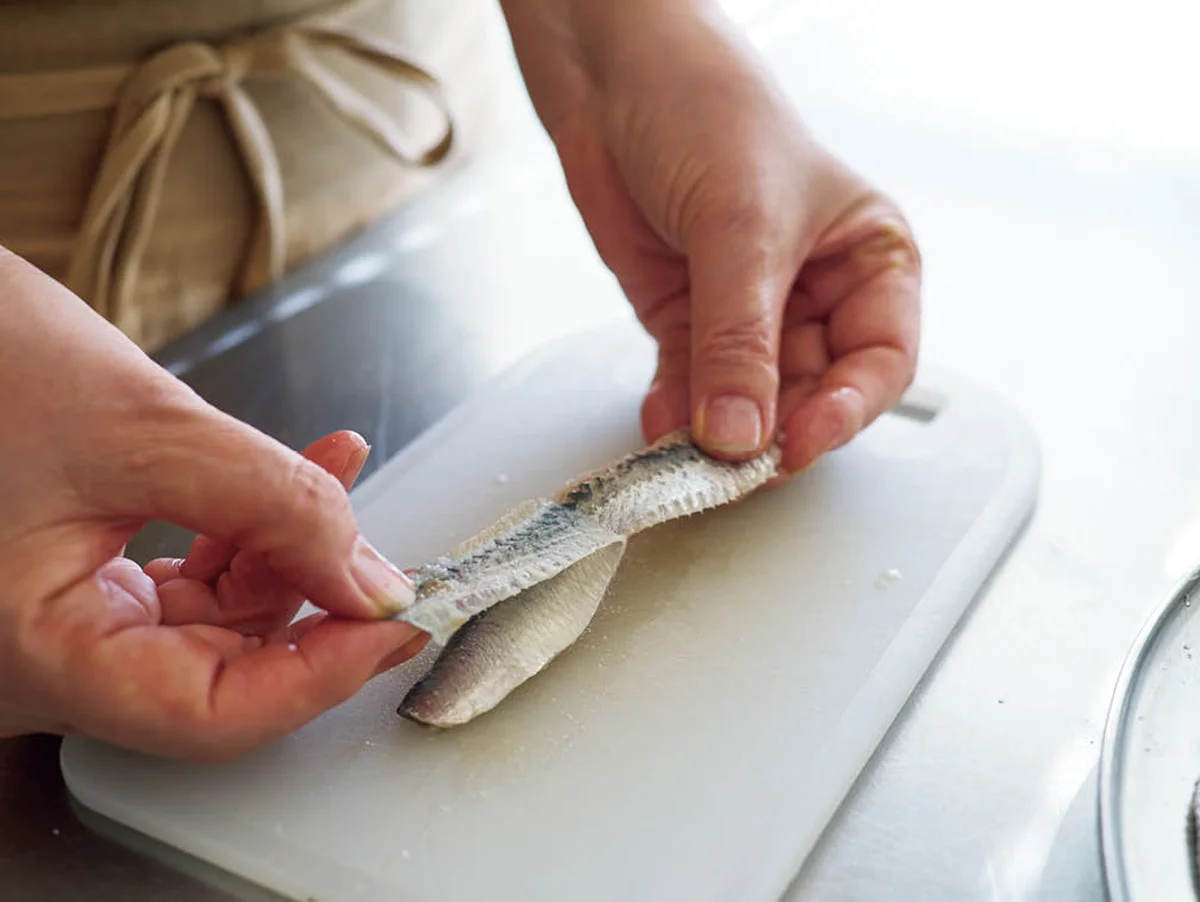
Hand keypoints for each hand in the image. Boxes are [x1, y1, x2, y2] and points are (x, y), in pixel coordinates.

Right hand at [0, 248, 424, 761]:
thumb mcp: (143, 427)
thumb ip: (273, 506)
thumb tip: (372, 578)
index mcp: (34, 657)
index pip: (214, 715)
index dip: (324, 674)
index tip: (399, 620)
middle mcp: (44, 662)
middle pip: (224, 672)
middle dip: (318, 604)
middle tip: (390, 555)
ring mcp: (59, 622)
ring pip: (214, 620)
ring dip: (290, 551)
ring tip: (338, 477)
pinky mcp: (73, 578)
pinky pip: (185, 577)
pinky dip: (247, 529)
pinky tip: (297, 475)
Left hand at [502, 0, 919, 469]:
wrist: (612, 75)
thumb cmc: (708, 110)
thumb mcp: (739, 226)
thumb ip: (738, 337)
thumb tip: (740, 433)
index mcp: (869, 259)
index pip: (880, 361)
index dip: (846, 410)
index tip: (797, 443)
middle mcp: (815, 292)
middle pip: (812, 393)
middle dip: (773, 430)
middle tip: (734, 461)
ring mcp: (748, 312)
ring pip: (748, 400)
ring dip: (718, 433)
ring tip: (687, 456)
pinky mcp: (687, 319)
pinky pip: (691, 384)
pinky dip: (675, 411)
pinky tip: (661, 426)